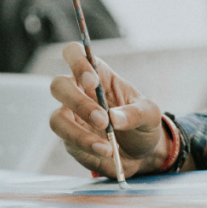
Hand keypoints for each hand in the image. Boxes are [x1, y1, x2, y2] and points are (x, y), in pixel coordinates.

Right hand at [49, 42, 168, 178]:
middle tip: (102, 118)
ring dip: (78, 131)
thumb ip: (135, 113)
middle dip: (77, 101)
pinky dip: (86, 146)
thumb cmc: (143, 124)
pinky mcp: (70, 140)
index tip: (92, 81)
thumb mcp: (150, 114)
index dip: (77, 62)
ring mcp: (71, 117)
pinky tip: (106, 150)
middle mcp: (79, 93)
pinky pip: (67, 141)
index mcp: (99, 75)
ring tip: (107, 142)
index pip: (75, 54)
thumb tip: (113, 118)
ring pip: (56, 118)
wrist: (143, 154)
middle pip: (58, 85)